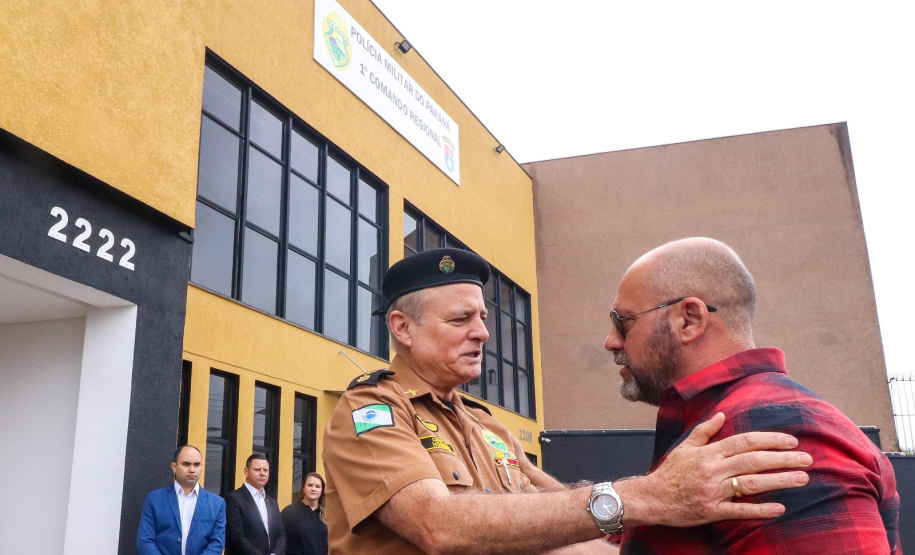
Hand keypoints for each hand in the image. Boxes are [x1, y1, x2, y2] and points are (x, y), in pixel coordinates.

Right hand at [616, 412, 810, 527]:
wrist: (652, 498)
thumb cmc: (670, 472)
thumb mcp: (685, 446)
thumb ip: (706, 430)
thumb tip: (723, 414)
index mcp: (709, 452)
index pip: (746, 441)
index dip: (770, 440)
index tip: (791, 441)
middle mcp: (713, 469)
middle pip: (754, 461)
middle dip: (783, 459)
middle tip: (807, 459)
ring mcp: (714, 491)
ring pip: (751, 484)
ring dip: (779, 480)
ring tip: (801, 479)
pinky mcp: (712, 511)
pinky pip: (740, 511)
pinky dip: (760, 509)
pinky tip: (780, 507)